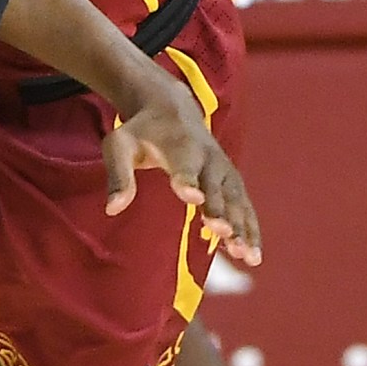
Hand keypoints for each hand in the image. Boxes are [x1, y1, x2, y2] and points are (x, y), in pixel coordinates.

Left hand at [102, 80, 262, 265]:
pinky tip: (253, 256)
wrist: (172, 109)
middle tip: (224, 233)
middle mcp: (208, 157)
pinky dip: (251, 229)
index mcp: (179, 145)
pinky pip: (245, 206)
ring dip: (243, 227)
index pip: (184, 165)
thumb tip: (113, 209)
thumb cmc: (141, 132)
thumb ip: (118, 175)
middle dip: (220, 209)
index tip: (193, 198)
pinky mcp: (232, 181)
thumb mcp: (120, 145)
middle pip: (215, 186)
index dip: (188, 180)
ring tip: (247, 256)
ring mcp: (224, 169)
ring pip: (236, 200)